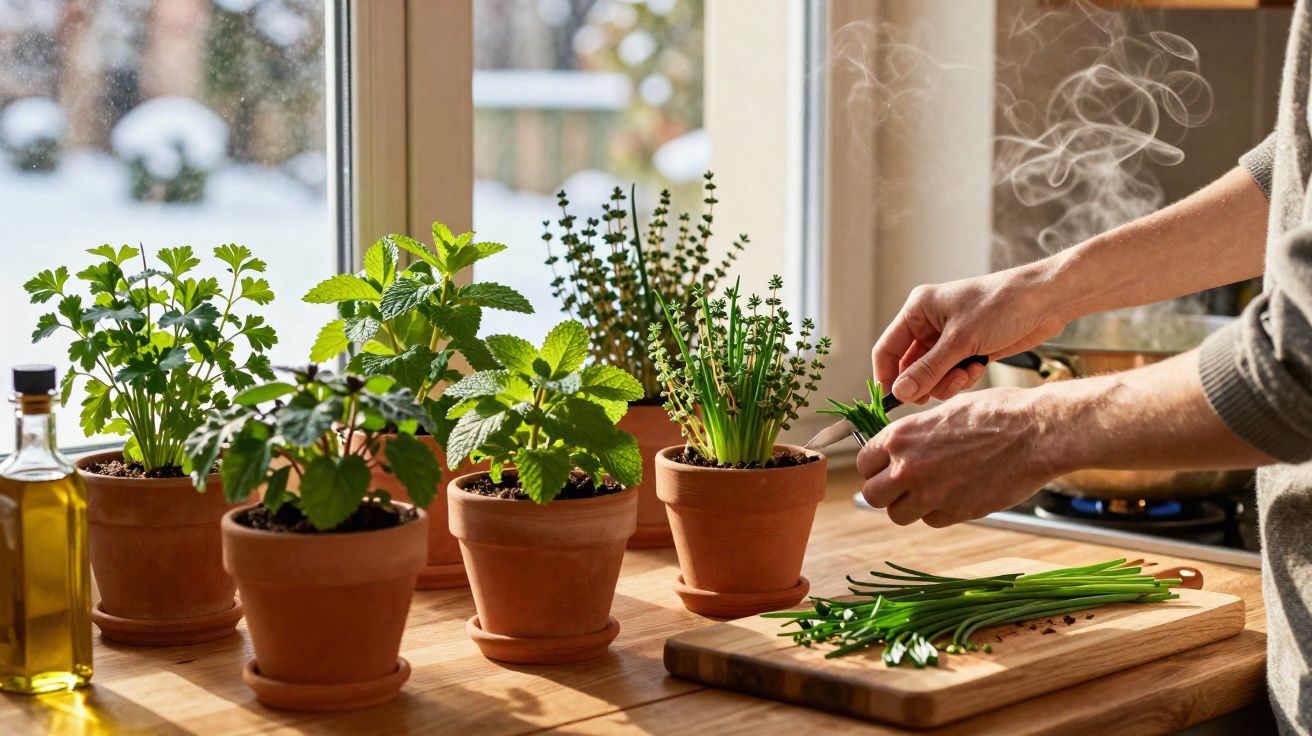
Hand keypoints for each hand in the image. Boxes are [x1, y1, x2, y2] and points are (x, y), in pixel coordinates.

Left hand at [856, 386, 1066, 526]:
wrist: (1036, 432)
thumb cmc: (997, 413)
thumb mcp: (946, 411)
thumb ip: (917, 433)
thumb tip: (902, 445)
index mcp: (901, 437)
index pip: (864, 463)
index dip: (875, 467)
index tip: (885, 467)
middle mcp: (908, 467)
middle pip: (872, 495)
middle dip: (885, 491)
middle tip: (903, 486)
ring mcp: (931, 494)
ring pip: (898, 514)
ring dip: (910, 506)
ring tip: (930, 491)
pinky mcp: (956, 512)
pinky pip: (932, 521)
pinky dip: (940, 512)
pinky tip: (957, 494)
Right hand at [873, 263, 1069, 403]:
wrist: (1045, 301)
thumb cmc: (1001, 306)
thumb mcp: (961, 341)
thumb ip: (928, 369)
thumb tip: (899, 393)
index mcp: (918, 310)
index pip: (888, 349)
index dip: (887, 376)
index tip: (894, 402)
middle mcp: (929, 325)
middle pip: (909, 367)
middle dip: (924, 382)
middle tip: (937, 389)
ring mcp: (949, 339)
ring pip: (931, 375)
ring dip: (946, 382)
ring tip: (967, 373)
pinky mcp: (968, 351)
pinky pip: (951, 375)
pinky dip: (962, 378)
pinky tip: (979, 367)